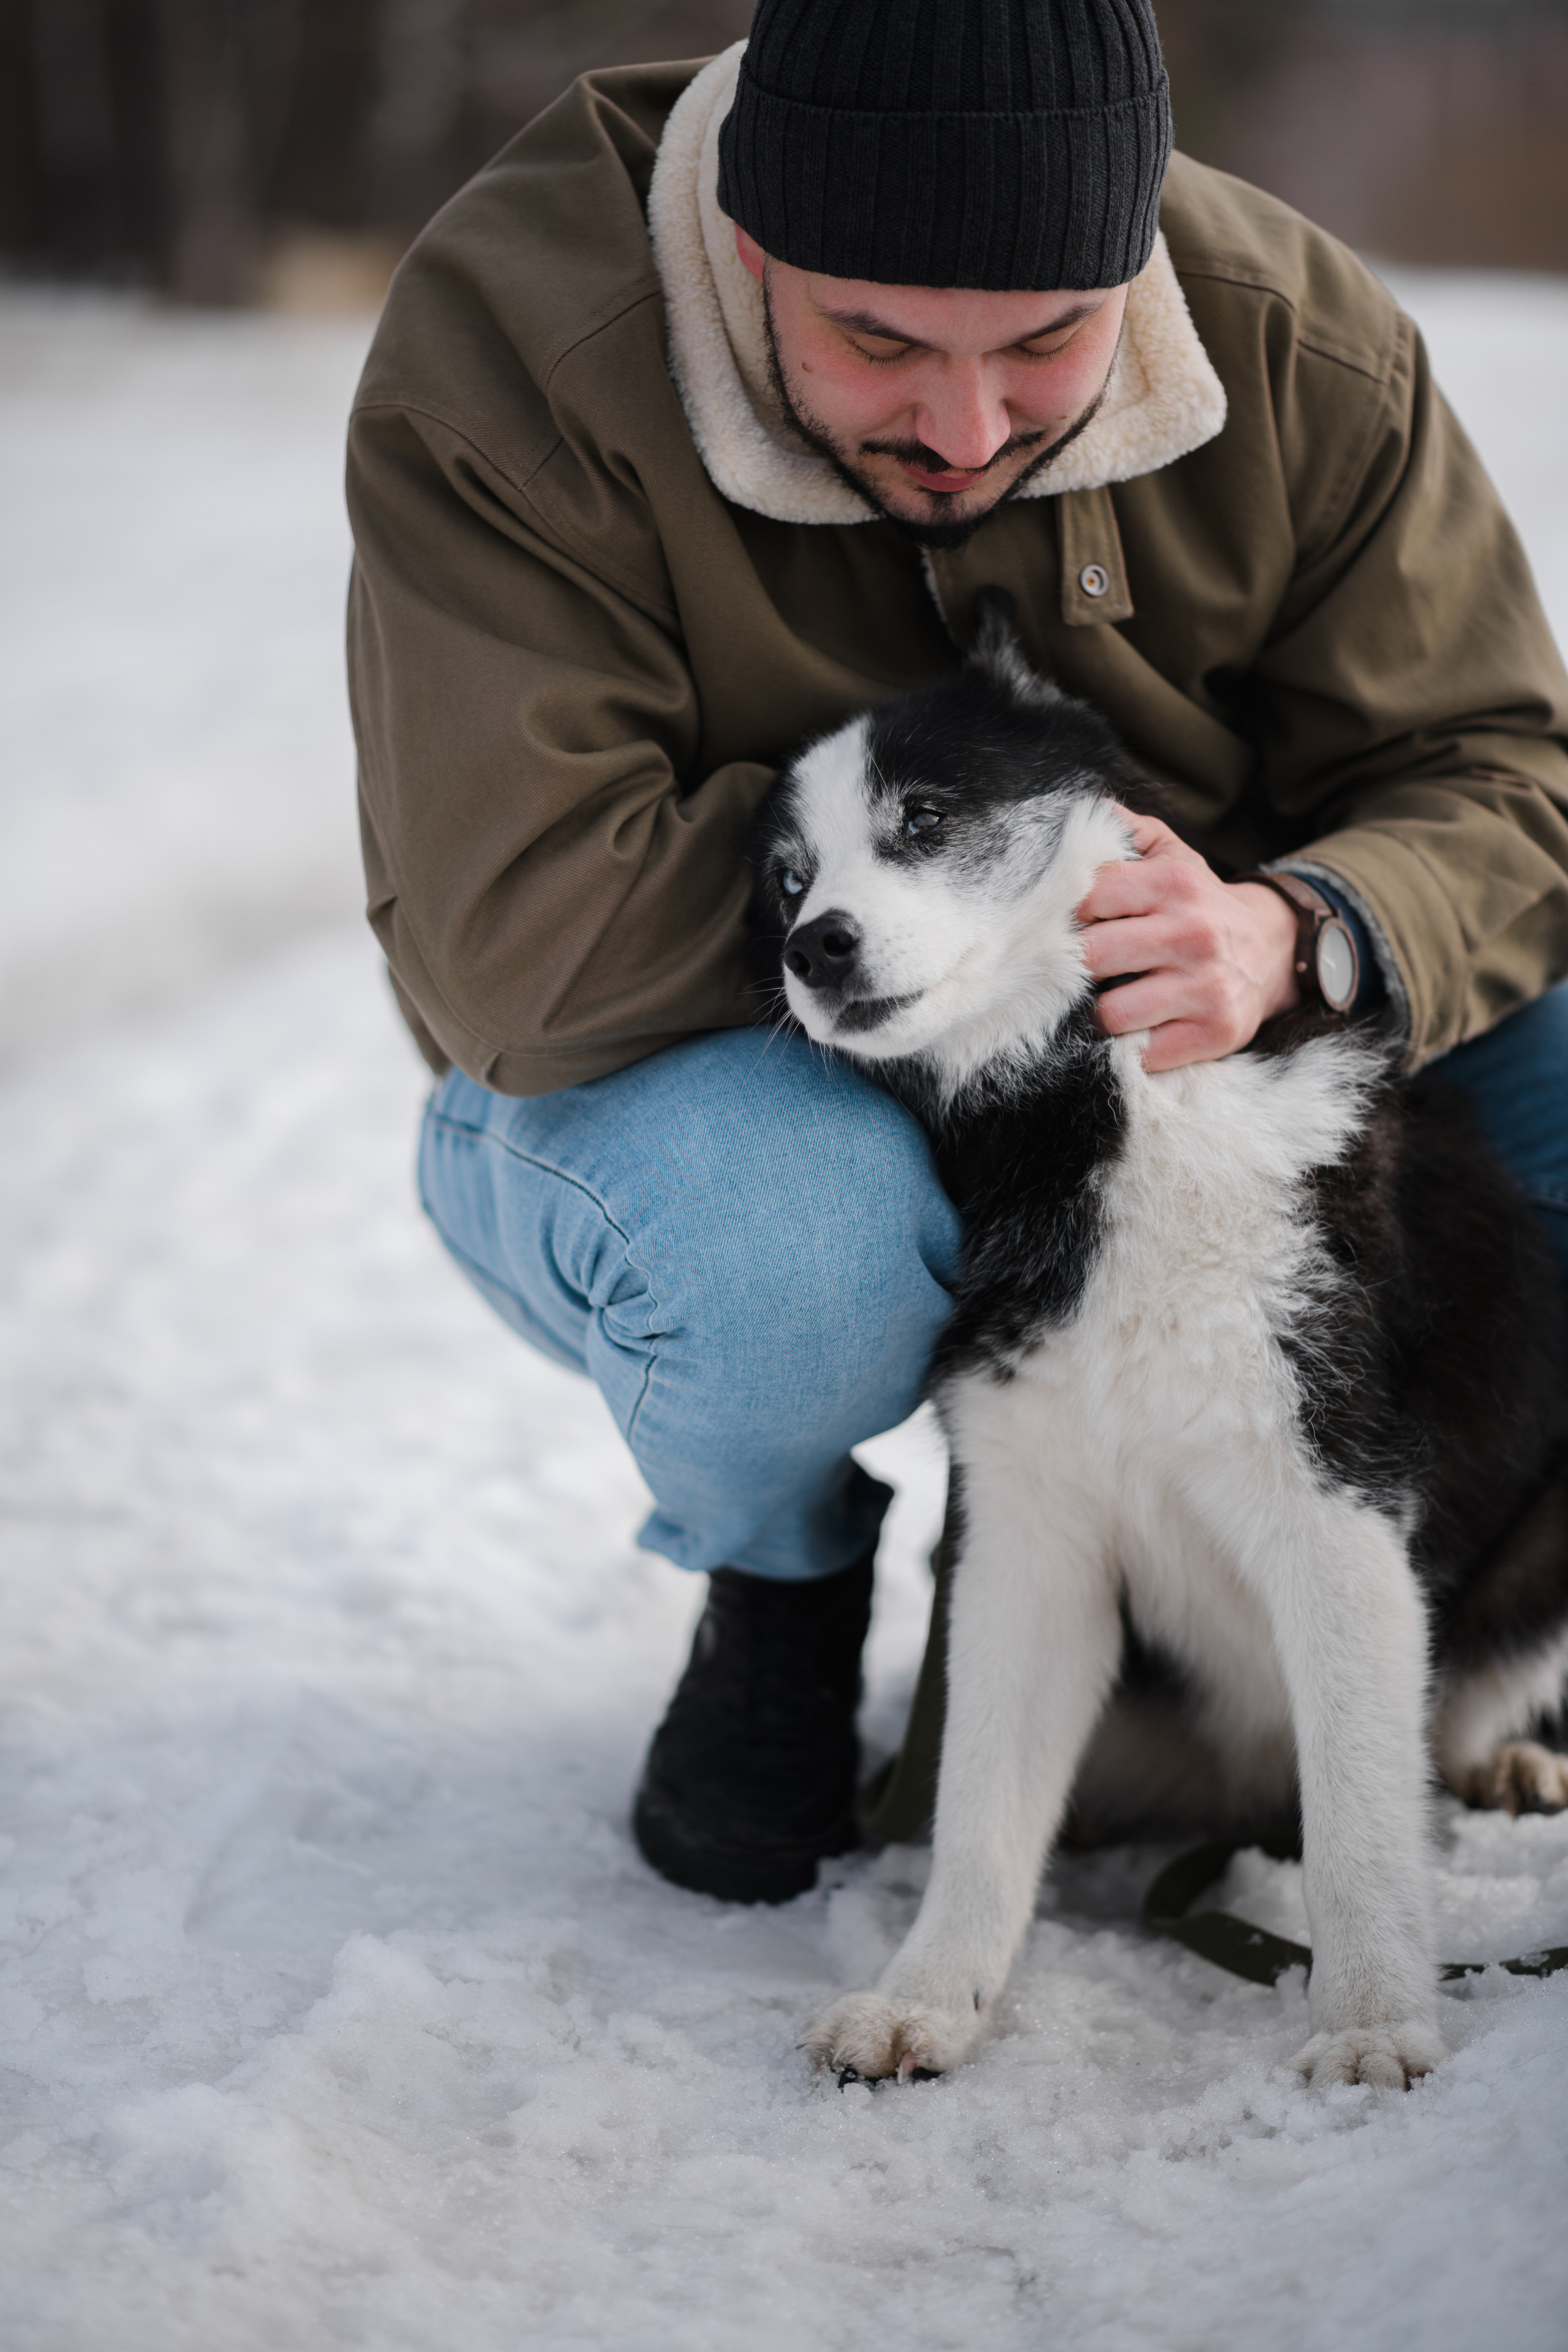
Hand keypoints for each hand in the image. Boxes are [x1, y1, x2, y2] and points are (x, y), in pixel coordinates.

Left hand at [1075, 808, 1300, 1071]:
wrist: (1273, 952)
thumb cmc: (1201, 906)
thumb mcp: (1175, 858)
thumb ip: (1130, 831)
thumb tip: (1088, 814)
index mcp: (1176, 884)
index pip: (1088, 898)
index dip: (1068, 916)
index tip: (1069, 928)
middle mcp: (1193, 933)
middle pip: (1092, 957)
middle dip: (1076, 968)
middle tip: (1081, 972)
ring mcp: (1207, 986)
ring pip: (1112, 1013)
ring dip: (1102, 1014)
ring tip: (1110, 1003)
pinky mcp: (1216, 1032)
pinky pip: (1145, 1053)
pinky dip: (1134, 1048)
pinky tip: (1142, 1031)